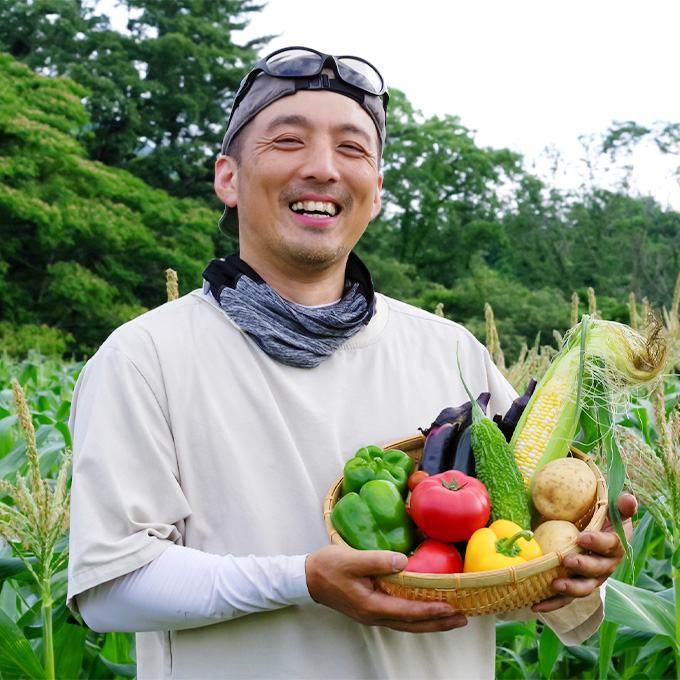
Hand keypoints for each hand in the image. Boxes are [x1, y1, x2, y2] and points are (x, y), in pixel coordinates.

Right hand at [305, 545, 466, 631]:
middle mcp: (374, 615)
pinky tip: (425, 610)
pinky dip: (417, 616)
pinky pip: (400, 617)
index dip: (431, 611)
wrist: (308, 579)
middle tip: (462, 619)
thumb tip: (403, 562)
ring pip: (407, 624)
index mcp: (371, 605)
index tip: (451, 608)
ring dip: (430, 622)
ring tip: (452, 618)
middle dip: (438, 623)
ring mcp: (372, 614)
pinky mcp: (371, 609)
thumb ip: (378, 561)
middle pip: (412, 624)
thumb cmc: (328, 567)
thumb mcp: (352, 559)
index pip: (407, 612)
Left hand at [532, 493, 636, 612]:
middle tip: (567, 560)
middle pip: (597, 570)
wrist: (591, 534)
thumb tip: (627, 498)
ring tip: (555, 584)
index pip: (611, 545)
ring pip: (583, 588)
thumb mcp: (612, 509)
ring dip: (570, 589)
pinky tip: (536, 605)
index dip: (598, 542)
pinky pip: (565, 598)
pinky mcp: (575, 586)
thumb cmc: (600, 519)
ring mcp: (590, 579)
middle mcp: (605, 565)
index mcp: (615, 545)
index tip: (582, 537)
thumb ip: (621, 505)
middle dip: (583, 566)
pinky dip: (551, 604)